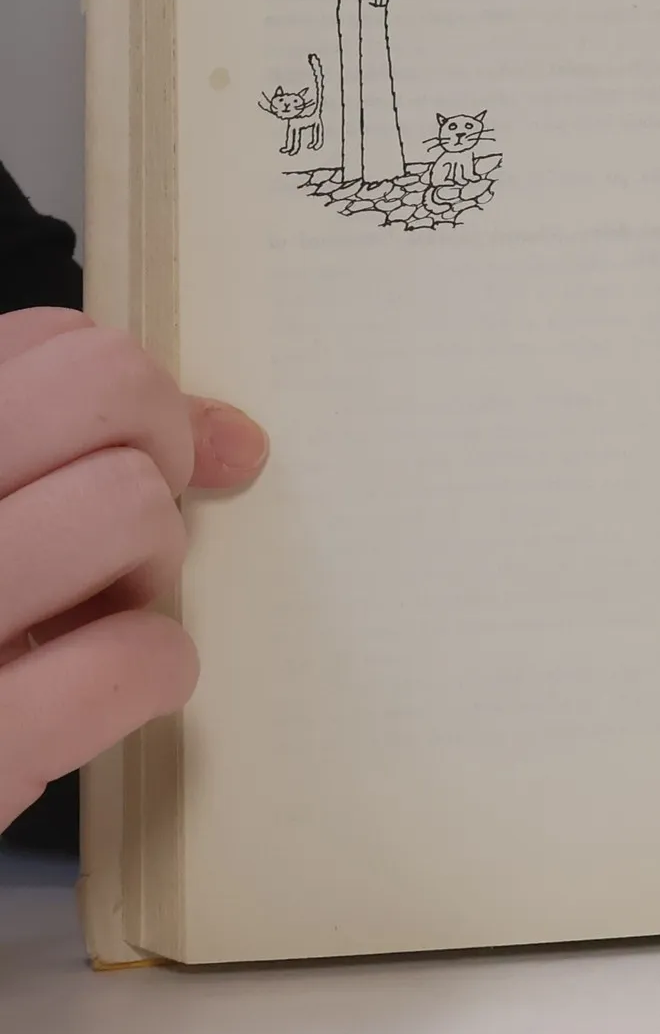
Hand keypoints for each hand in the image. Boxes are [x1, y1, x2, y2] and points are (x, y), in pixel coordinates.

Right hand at [0, 309, 266, 831]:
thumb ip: (58, 451)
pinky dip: (149, 673)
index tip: (130, 450)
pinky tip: (97, 692)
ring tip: (91, 611)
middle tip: (128, 523)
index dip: (121, 391)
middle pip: (102, 386)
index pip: (47, 341)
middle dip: (156, 446)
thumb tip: (238, 440)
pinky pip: (137, 659)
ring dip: (149, 565)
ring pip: (129, 507)